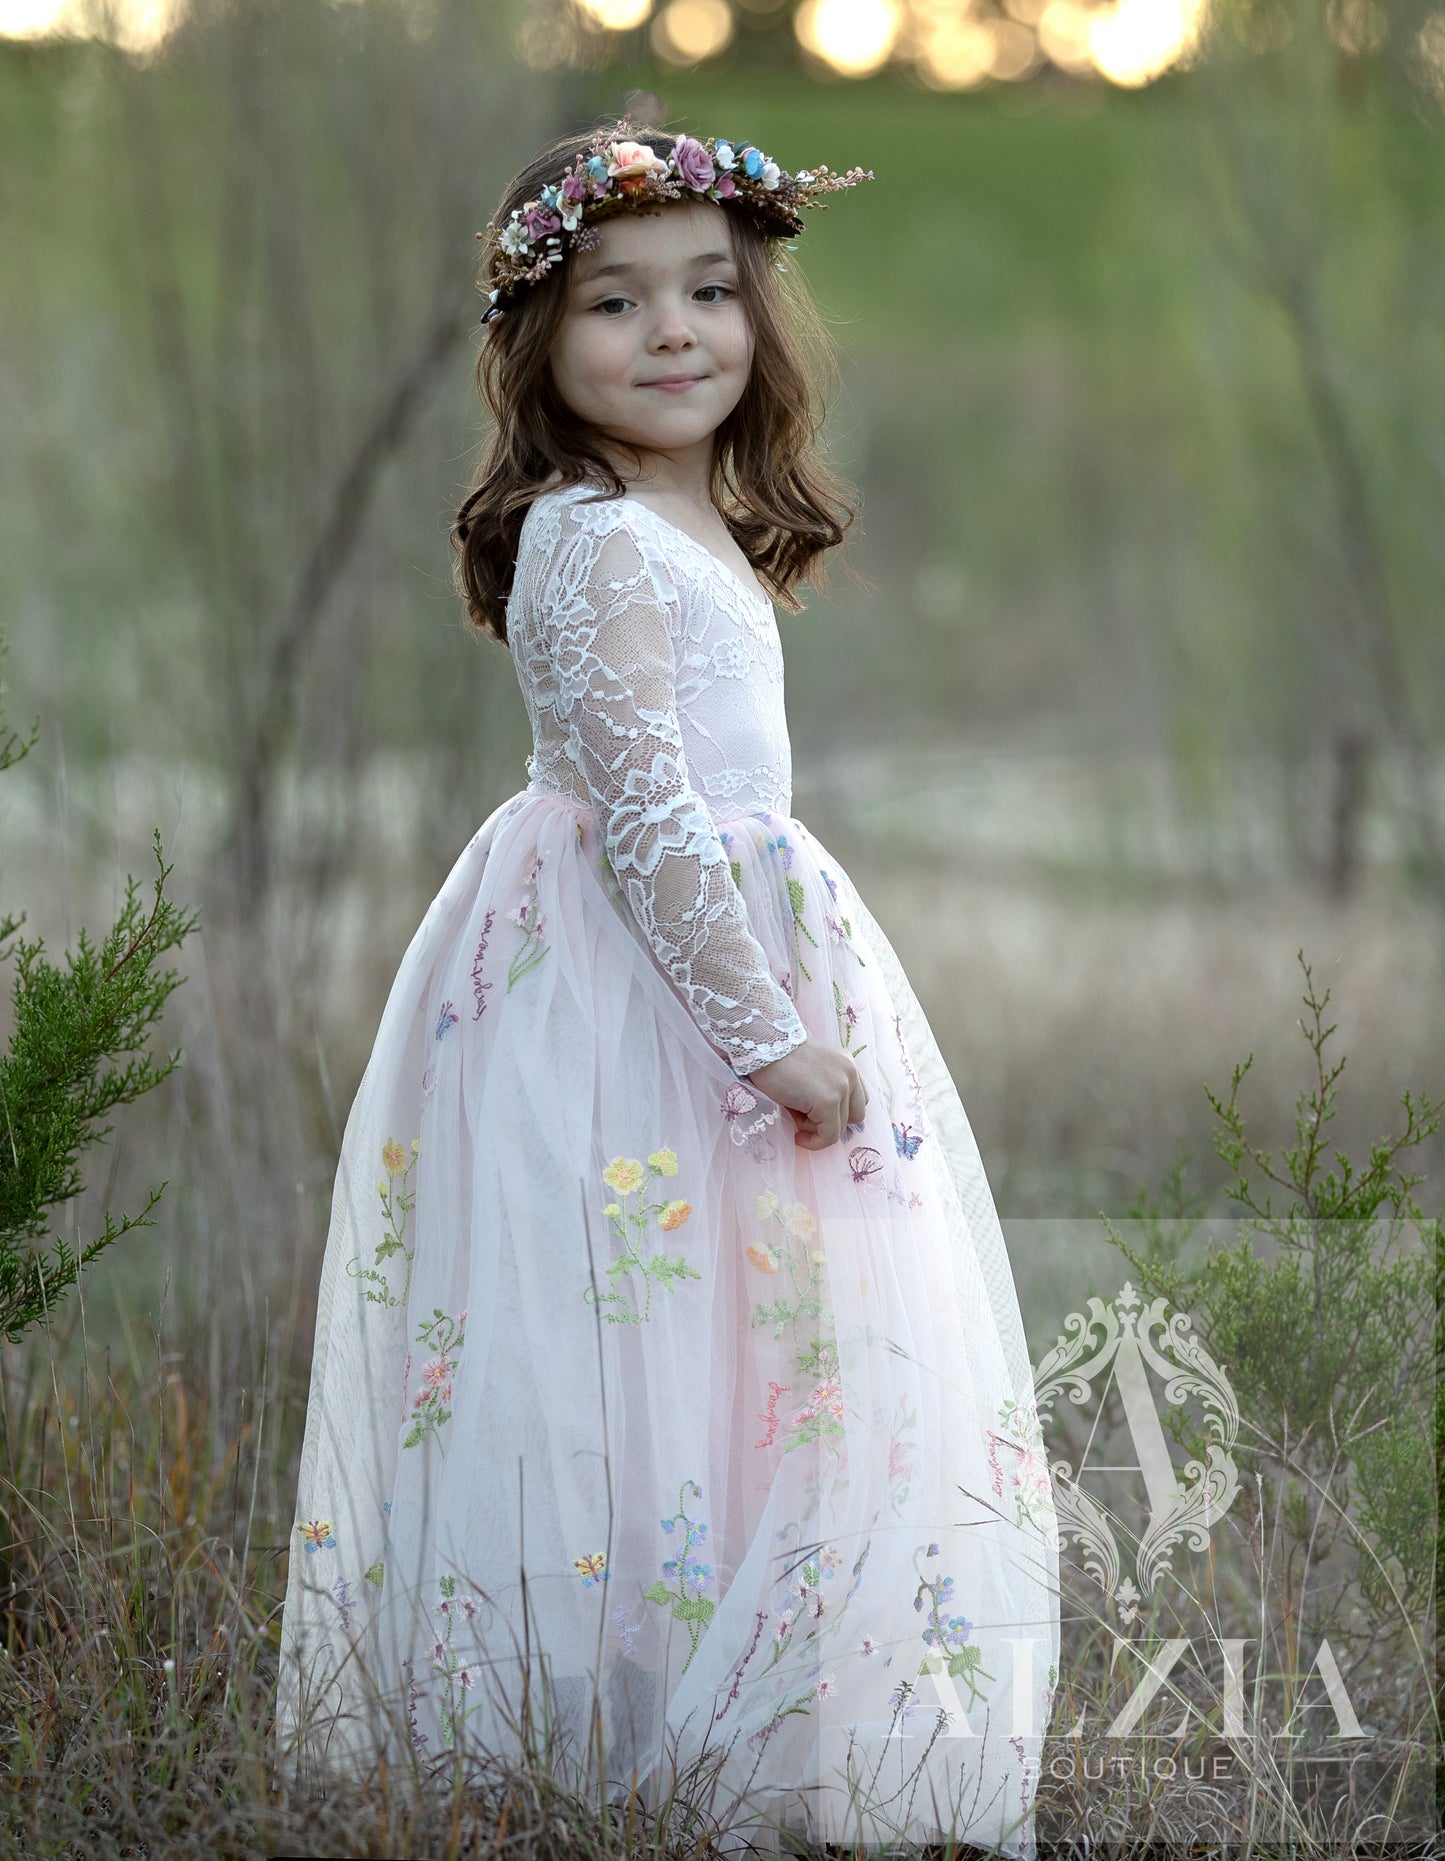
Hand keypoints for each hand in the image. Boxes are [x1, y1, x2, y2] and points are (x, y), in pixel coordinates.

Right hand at [744, 1038, 867, 1150]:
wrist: (763, 1043)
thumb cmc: (776, 1055)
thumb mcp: (809, 1068)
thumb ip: (823, 1086)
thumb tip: (819, 1120)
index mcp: (847, 1064)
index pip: (857, 1099)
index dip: (839, 1112)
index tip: (815, 1115)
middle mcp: (850, 1073)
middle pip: (856, 1115)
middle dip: (832, 1121)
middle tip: (805, 1117)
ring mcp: (841, 1088)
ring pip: (840, 1128)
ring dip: (817, 1128)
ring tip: (794, 1116)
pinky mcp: (828, 1102)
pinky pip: (829, 1136)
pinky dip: (813, 1142)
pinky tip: (797, 1135)